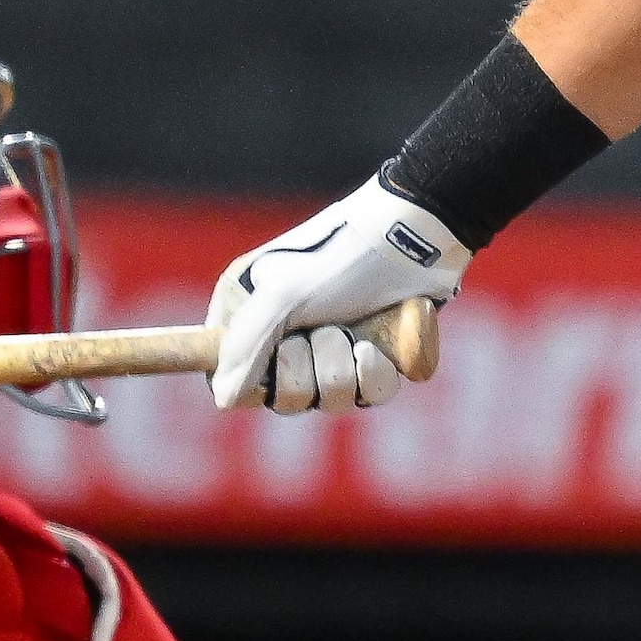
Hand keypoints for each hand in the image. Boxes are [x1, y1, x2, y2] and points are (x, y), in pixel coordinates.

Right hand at [206, 177, 468, 413]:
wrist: (416, 239)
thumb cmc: (341, 256)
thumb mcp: (282, 294)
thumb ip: (245, 347)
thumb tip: (223, 399)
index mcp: (252, 313)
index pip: (232, 374)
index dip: (253, 381)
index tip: (275, 362)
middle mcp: (288, 335)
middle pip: (283, 398)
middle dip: (306, 371)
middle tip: (321, 331)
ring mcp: (334, 349)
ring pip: (329, 400)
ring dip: (341, 370)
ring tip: (352, 334)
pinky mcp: (377, 358)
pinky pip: (370, 395)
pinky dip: (374, 375)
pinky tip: (376, 348)